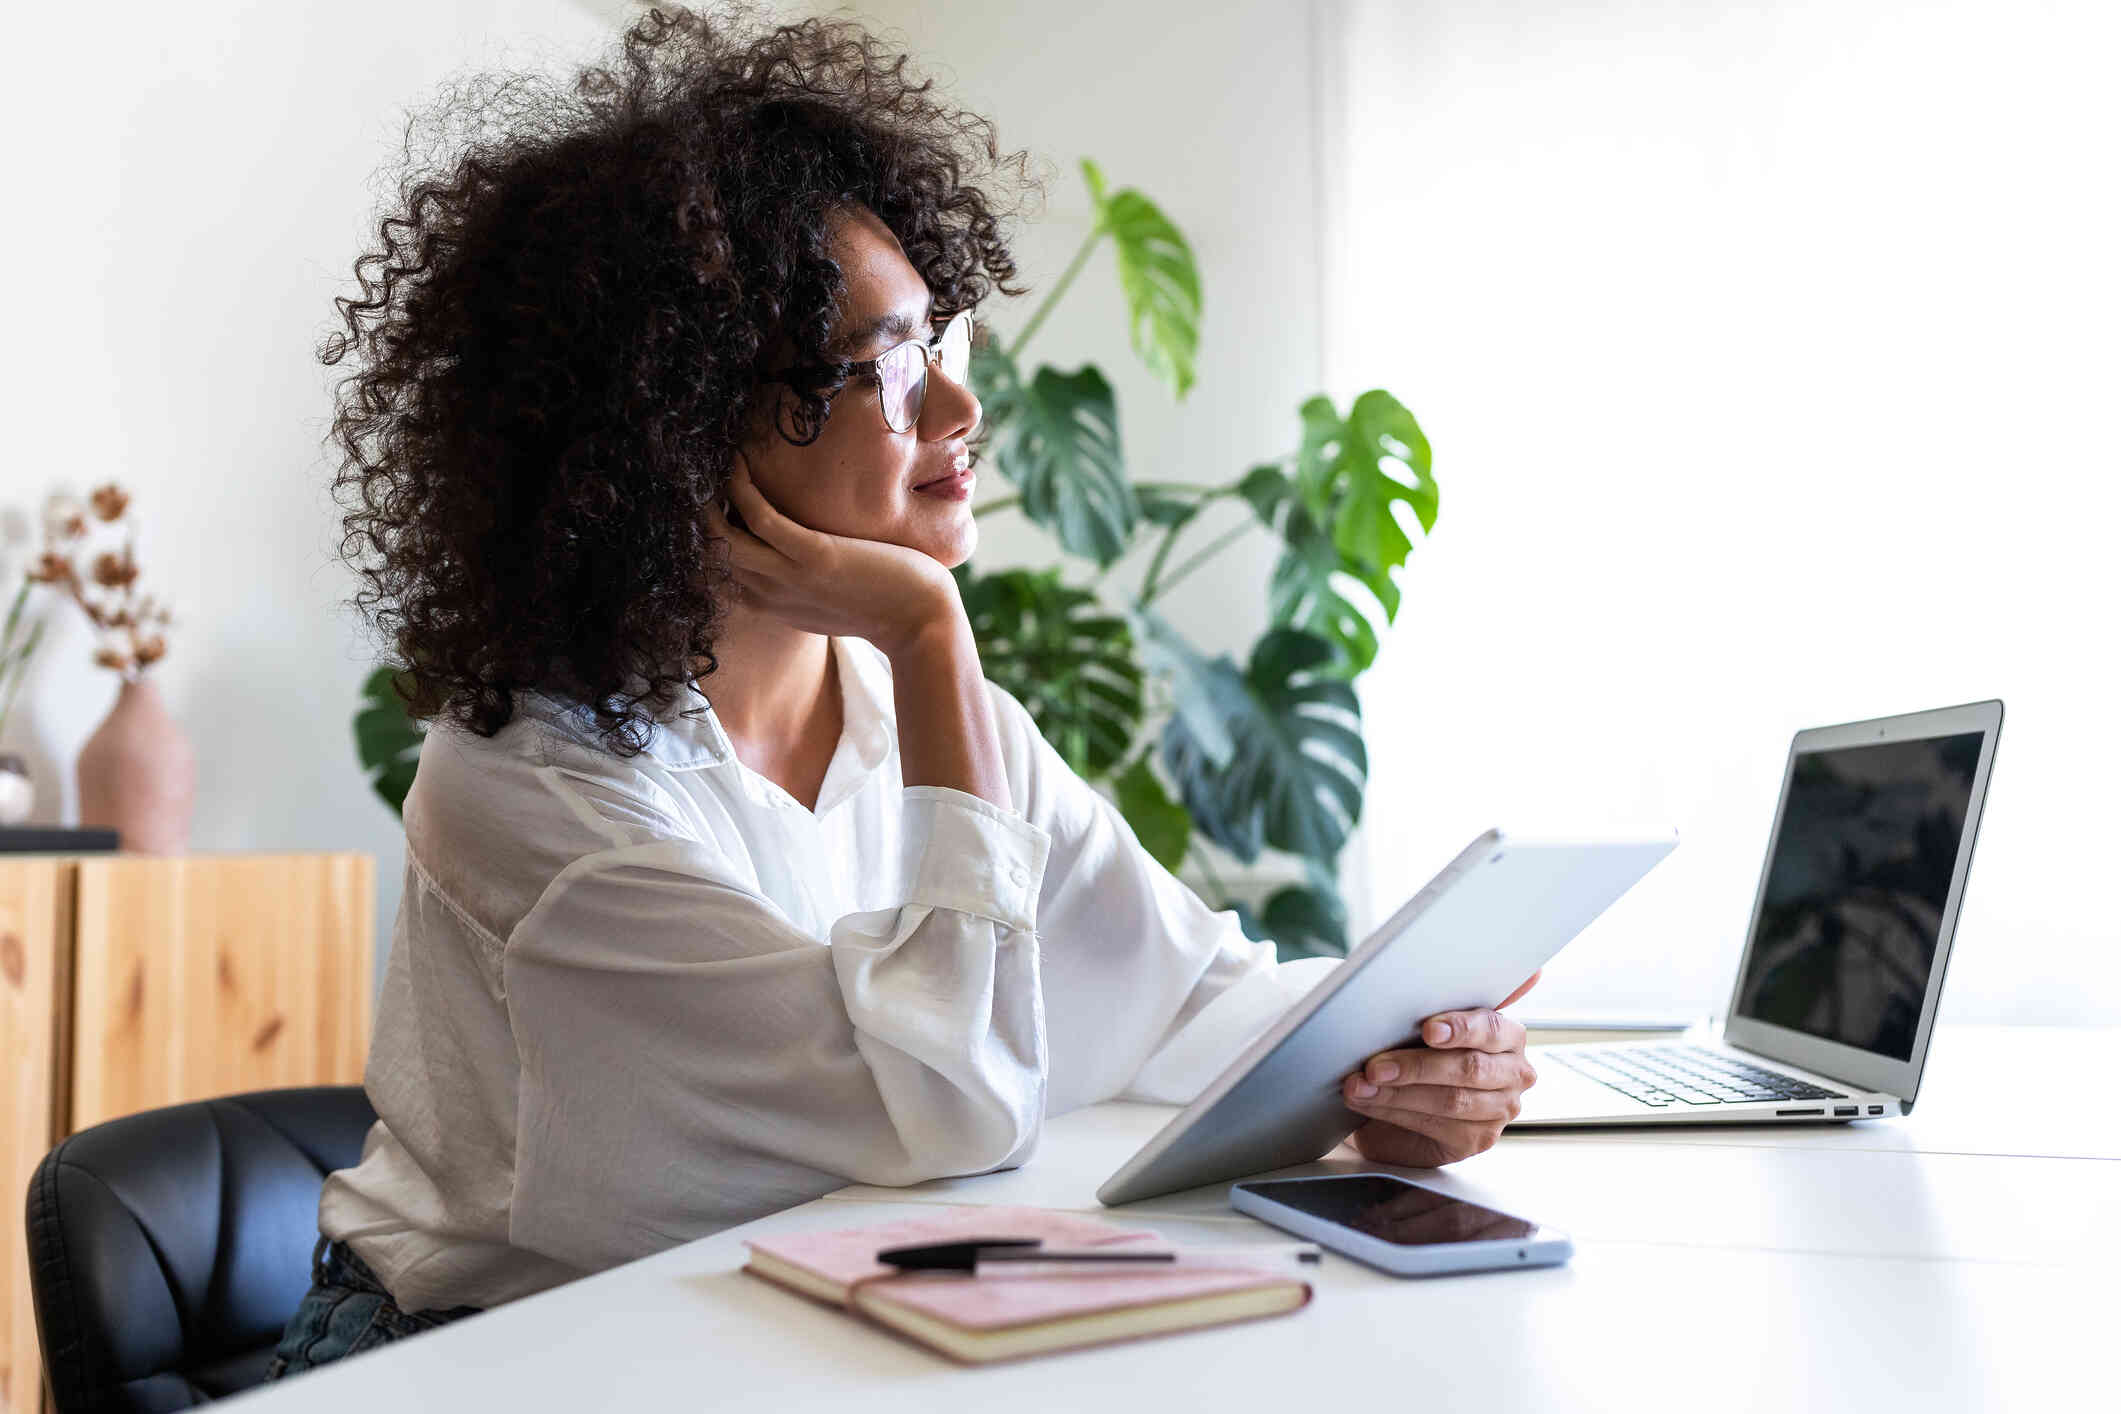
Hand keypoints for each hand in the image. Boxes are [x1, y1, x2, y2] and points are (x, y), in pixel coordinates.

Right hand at [704, 451, 957, 655]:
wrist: (922, 623)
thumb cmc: (887, 607)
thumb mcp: (832, 601)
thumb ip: (806, 583)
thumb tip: (805, 556)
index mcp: (772, 605)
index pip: (718, 571)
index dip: (704, 537)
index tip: (701, 502)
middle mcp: (770, 594)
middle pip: (710, 554)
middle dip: (694, 515)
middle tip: (690, 475)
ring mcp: (789, 577)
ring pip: (722, 536)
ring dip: (708, 496)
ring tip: (705, 461)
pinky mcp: (813, 557)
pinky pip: (759, 517)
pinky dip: (740, 487)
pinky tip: (738, 461)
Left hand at [1338, 970, 1541, 1167]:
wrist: (1405, 1098)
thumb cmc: (1420, 1051)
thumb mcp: (1432, 1022)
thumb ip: (1458, 997)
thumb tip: (1529, 972)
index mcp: (1508, 1035)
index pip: (1490, 1028)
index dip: (1459, 1028)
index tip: (1427, 1029)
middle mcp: (1514, 1072)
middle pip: (1468, 1069)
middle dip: (1415, 1066)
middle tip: (1374, 1066)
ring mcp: (1500, 1109)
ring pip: (1450, 1101)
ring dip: (1397, 1093)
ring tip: (1360, 1085)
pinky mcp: (1479, 1138)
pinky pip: (1437, 1126)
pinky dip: (1395, 1112)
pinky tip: (1368, 1102)